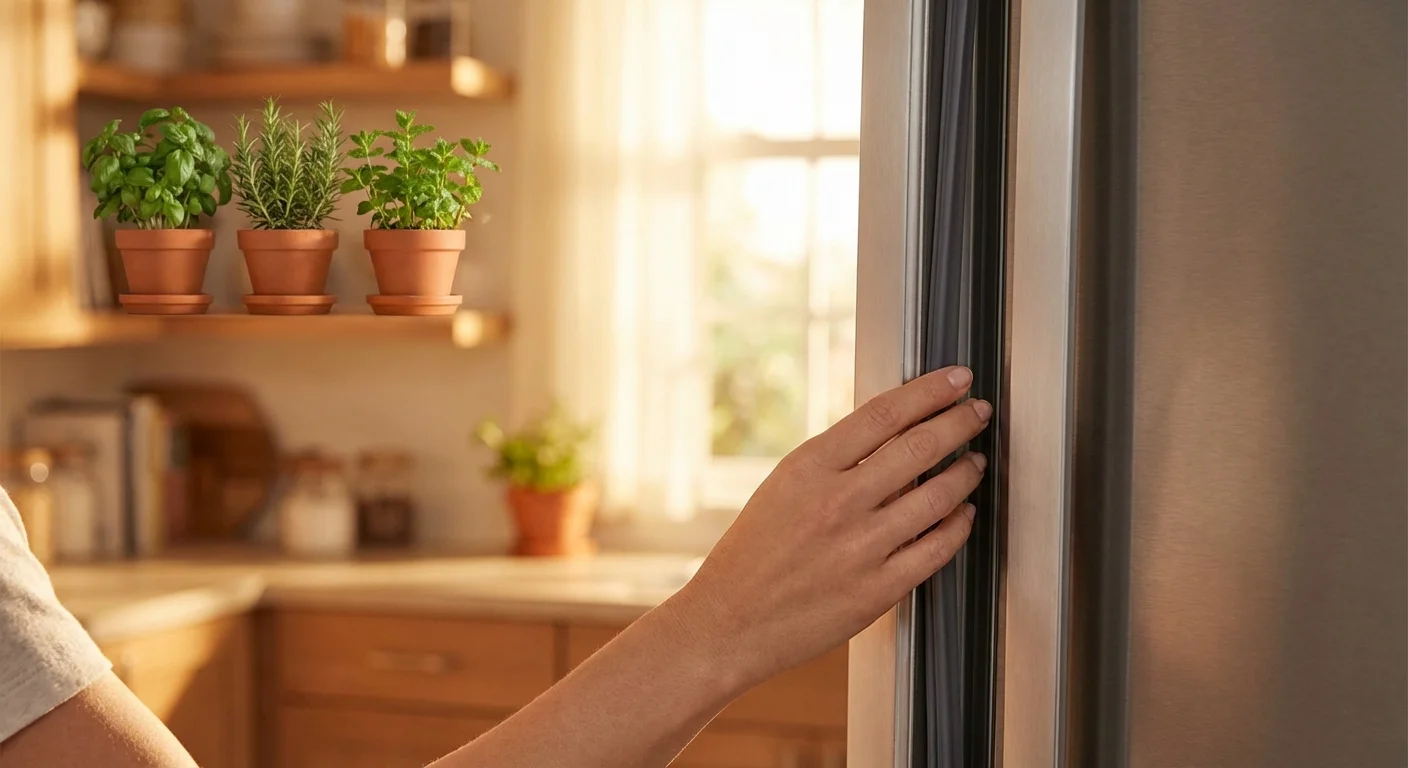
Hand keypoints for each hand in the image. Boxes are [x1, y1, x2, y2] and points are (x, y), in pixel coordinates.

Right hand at [672, 365, 990, 688]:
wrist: (729, 621)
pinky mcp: (878, 590)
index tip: (956, 379)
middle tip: (978, 412)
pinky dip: (959, 524)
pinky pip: (937, 548)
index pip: (884, 413)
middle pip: (920, 446)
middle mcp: (837, 502)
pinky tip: (963, 513)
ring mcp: (860, 547)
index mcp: (808, 468)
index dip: (930, 391)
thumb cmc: (752, 554)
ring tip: (974, 461)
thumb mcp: (782, 487)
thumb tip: (895, 431)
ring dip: (966, 472)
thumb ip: (835, 460)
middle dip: (960, 421)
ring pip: (938, 496)